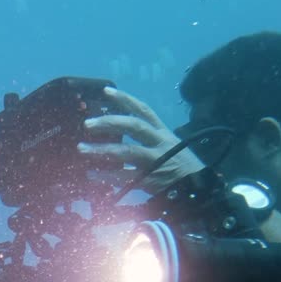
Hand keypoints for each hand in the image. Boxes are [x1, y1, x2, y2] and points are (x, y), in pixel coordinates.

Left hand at [77, 86, 206, 191]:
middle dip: (109, 123)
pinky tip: (91, 174)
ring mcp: (155, 160)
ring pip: (125, 151)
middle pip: (133, 126)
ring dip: (101, 150)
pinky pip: (124, 177)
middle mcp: (159, 142)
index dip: (125, 99)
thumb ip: (148, 139)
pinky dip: (106, 176)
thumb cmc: (181, 166)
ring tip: (82, 149)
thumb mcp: (169, 146)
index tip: (106, 92)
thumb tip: (120, 133)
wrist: (198, 189)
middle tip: (87, 124)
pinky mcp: (150, 180)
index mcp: (162, 132)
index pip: (143, 110)